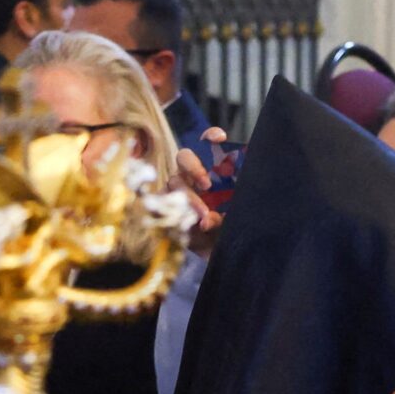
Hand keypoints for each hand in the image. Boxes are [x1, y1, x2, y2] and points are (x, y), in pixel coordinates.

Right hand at [171, 129, 227, 255]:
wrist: (220, 255)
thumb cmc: (231, 229)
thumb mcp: (235, 220)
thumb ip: (224, 217)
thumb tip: (205, 221)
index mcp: (214, 169)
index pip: (208, 144)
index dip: (210, 137)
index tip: (219, 138)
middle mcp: (193, 176)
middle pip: (184, 158)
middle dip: (194, 167)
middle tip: (207, 185)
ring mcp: (177, 193)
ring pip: (173, 183)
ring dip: (187, 197)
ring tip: (202, 215)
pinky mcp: (166, 212)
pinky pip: (159, 207)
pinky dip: (170, 214)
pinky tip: (183, 225)